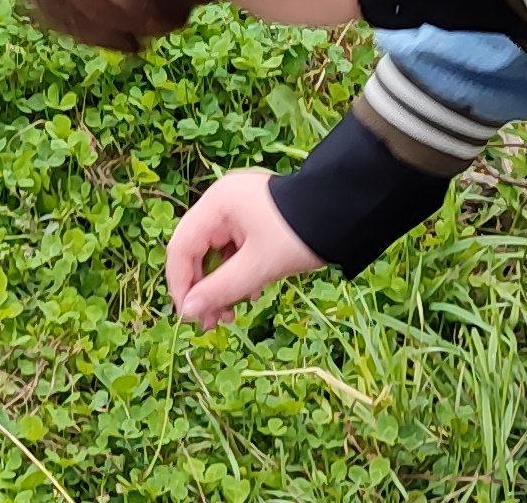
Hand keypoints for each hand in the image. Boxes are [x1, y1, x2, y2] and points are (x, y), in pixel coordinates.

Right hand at [163, 168, 328, 326]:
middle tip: (212, 323)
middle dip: (202, 289)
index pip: (180, 247)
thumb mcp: (258, 266)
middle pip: (196, 251)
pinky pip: (235, 250)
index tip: (189, 316)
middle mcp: (222, 202)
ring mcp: (239, 209)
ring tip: (231, 316)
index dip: (180, 285)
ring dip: (221, 286)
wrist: (346, 212)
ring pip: (216, 254)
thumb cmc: (300, 234)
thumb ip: (219, 290)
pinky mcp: (256, 219)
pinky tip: (251, 295)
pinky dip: (238, 274)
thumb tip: (187, 312)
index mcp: (216, 204)